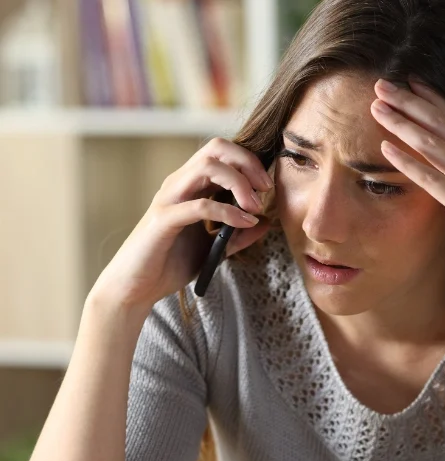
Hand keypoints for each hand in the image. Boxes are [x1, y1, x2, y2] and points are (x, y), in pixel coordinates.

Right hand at [90, 137, 272, 311]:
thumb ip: (238, 235)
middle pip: (216, 148)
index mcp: (190, 186)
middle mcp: (179, 184)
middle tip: (266, 189)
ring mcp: (169, 199)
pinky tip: (244, 223)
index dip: (249, 162)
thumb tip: (265, 223)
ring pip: (207, 167)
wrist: (137, 287)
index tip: (267, 187)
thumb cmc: (171, 264)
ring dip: (239, 183)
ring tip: (255, 207)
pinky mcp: (163, 220)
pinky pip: (200, 205)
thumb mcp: (214, 248)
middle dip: (247, 163)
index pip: (221, 153)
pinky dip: (228, 212)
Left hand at [370, 77, 444, 301]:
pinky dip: (407, 160)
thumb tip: (443, 179)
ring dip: (403, 123)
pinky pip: (432, 177)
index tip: (408, 83)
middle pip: (441, 123)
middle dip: (410, 101)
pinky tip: (384, 149)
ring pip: (434, 143)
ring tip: (376, 107)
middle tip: (381, 84)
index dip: (430, 99)